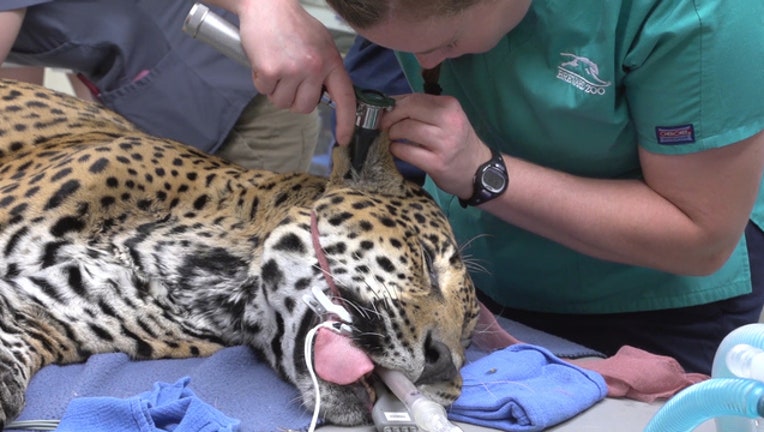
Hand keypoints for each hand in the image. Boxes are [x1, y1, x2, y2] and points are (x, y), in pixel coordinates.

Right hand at [235, 0, 355, 144]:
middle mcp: (315, 67)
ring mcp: (293, 69)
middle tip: (289, 77)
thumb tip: (326, 96)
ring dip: (276, 90)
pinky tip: (264, 60)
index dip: (346, 121)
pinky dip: (261, 80)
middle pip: (305, 108)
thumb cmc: (293, 25)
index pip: (345, 98)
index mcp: (331, 61)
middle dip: (294, 98)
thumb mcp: (321, 45)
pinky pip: (264, 91)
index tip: (344, 138)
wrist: (267, 4)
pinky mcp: (271, 70)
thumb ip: (326, 71)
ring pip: (283, 103)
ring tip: (276, 65)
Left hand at [381, 93, 491, 198]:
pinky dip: (396, 150)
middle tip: (385, 127)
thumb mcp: (446, 118)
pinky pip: (406, 152)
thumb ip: (421, 109)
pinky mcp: (437, 163)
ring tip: (394, 138)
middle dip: (390, 118)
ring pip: (406, 130)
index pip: (413, 98)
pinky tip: (398, 150)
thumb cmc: (456, 140)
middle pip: (407, 111)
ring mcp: (444, 143)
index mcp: (450, 105)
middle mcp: (449, 121)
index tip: (385, 112)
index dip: (393, 105)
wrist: (476, 169)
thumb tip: (389, 104)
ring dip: (392, 134)